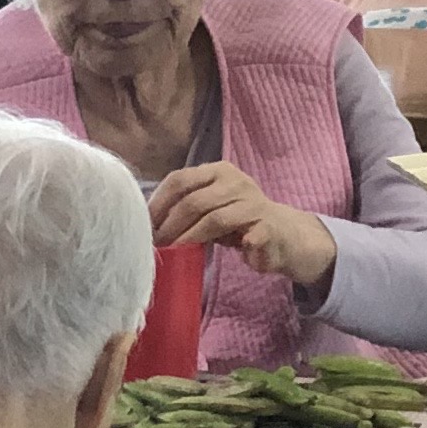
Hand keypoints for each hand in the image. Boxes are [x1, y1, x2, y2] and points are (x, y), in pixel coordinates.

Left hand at [150, 160, 341, 299]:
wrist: (282, 234)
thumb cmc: (237, 221)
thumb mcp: (209, 208)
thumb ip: (184, 208)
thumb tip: (147, 224)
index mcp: (218, 171)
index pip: (180, 179)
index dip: (158, 204)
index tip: (144, 226)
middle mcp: (235, 181)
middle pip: (193, 201)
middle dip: (170, 225)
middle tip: (155, 245)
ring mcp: (253, 203)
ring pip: (214, 218)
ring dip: (188, 238)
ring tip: (173, 253)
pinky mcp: (268, 227)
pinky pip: (249, 236)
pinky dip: (230, 246)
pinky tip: (217, 256)